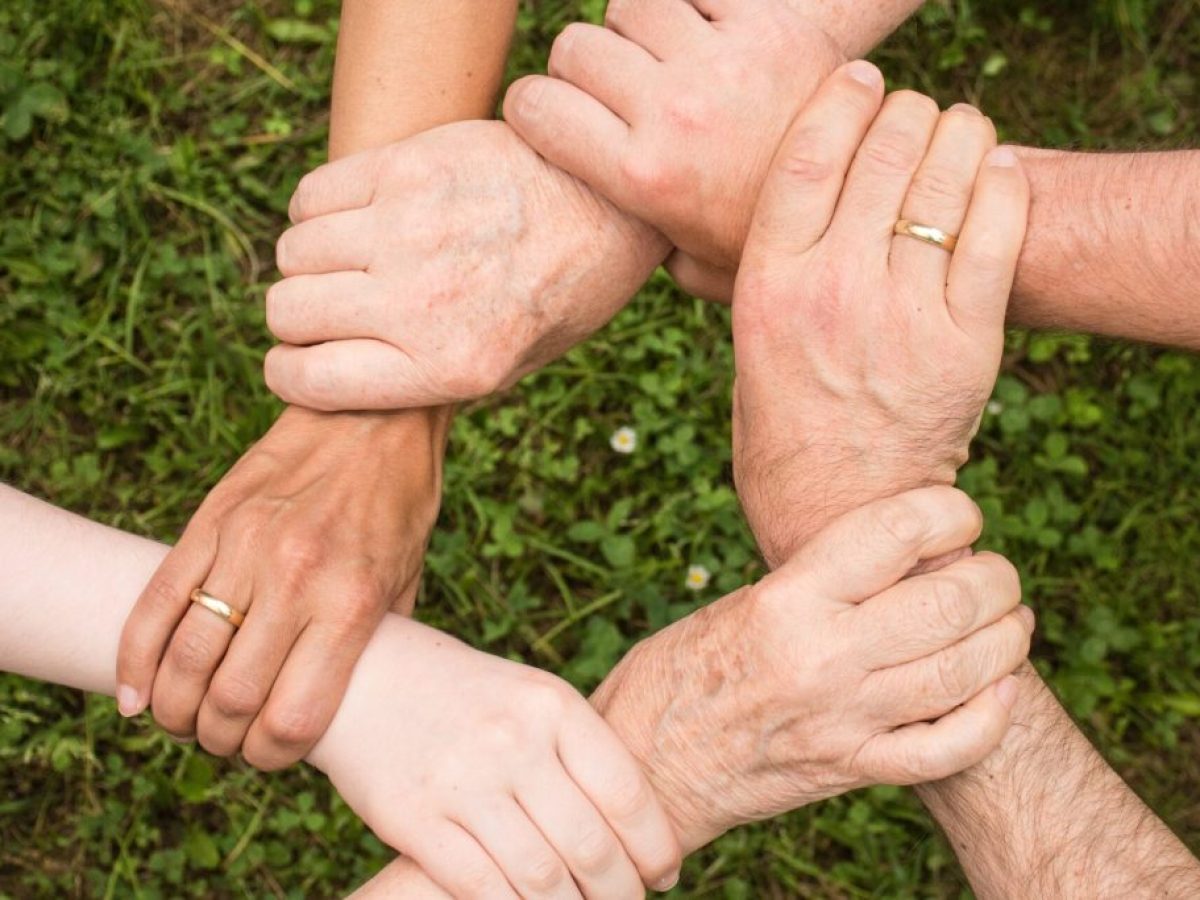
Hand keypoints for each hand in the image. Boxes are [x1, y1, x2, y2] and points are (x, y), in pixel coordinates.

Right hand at [116, 406, 447, 767]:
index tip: (269, 754)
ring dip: (175, 709)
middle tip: (224, 740)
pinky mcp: (210, 521)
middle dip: (220, 740)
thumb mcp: (408, 579)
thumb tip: (347, 702)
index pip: (293, 717)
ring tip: (184, 719)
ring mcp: (245, 548)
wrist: (372, 415)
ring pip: (185, 658)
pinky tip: (137, 693)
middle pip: (230, 699)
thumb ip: (376, 644)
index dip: (272, 756)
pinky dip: (135, 659)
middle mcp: (295, 579)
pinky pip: (155, 602)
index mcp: (351, 603)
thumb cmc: (399, 503)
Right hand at [263, 119, 668, 410]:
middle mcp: (423, 302)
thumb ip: (426, 377)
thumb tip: (337, 376)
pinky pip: (312, 195)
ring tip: (350, 260)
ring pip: (293, 251)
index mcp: (450, 367)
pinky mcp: (408, 166)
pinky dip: (317, 210)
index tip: (298, 361)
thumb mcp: (511, 366)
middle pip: (288, 311)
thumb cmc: (562, 293)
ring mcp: (411, 229)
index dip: (290, 373)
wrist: (612, 204)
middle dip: (297, 318)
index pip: (308, 380)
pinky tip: (356, 217)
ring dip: (309, 262)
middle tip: (331, 308)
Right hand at [307, 616, 681, 898]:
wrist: (363, 676)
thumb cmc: (465, 696)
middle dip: (619, 893)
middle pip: (590, 845)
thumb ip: (577, 751)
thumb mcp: (529, 697)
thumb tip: (637, 828)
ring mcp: (461, 782)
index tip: (664, 873)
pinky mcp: (414, 820)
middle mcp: (512, 741)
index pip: (626, 792)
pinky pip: (481, 888)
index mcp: (551, 705)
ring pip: (541, 878)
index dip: (655, 846)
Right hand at [504, 0, 843, 298]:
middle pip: (576, 48)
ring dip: (636, 28)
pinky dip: (691, 5)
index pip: (534, 106)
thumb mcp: (693, 264)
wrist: (869, 194)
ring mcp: (721, 62)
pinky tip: (708, 37)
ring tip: (663, 59)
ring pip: (628, 5)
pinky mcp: (767, 22)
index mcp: (643, 177)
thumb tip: (594, 234)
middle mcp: (673, 113)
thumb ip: (636, 243)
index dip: (532, 106)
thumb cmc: (768, 237)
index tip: (550, 114)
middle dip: (583, 67)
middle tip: (616, 91)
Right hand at [591, 487, 1031, 851]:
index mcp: (786, 600)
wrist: (646, 765)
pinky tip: (1000, 690)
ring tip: (1011, 620)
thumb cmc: (680, 670)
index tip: (960, 514)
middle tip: (996, 573)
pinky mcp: (852, 769)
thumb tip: (902, 556)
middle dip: (995, 578)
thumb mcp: (741, 603)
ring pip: (965, 672)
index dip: (950, 511)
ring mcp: (843, 720)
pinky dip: (991, 717)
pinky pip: (948, 748)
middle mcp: (821, 657)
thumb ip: (819, 582)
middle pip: (949, 602)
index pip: (896, 532)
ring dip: (1007, 639)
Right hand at [731, 63, 1029, 564]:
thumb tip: (738, 216)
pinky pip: (997, 235)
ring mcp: (903, 316)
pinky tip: (996, 170)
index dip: (840, 100)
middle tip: (914, 112)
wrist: (838, 513)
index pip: (807, 155)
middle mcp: (833, 291)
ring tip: (960, 128)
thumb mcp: (744, 345)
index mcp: (768, 287)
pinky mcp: (965, 344)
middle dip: (906, 112)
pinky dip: (1003, 186)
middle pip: (883, 152)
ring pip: (944, 182)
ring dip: (959, 135)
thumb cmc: (782, 429)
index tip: (860, 80)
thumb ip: (748, 276)